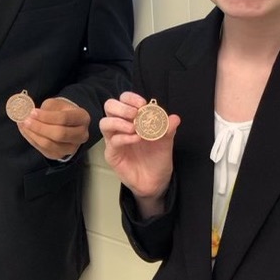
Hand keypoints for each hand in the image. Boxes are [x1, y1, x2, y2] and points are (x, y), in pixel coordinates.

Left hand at [18, 97, 90, 159]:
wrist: (68, 124)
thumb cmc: (62, 111)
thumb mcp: (57, 104)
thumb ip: (46, 108)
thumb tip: (30, 114)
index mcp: (82, 118)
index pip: (64, 118)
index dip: (46, 116)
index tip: (32, 112)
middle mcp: (81, 135)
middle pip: (59, 134)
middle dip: (39, 127)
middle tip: (26, 120)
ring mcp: (71, 148)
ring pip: (50, 144)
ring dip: (33, 135)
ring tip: (23, 124)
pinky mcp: (60, 155)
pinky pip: (43, 149)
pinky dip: (32, 140)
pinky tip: (25, 131)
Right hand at [100, 91, 179, 216]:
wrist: (156, 181)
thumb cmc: (157, 158)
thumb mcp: (166, 141)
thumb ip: (168, 129)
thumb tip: (174, 118)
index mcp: (132, 118)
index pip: (123, 100)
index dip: (130, 98)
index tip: (142, 103)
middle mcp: (120, 126)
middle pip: (109, 107)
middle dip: (121, 107)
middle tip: (135, 113)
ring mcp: (114, 140)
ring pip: (105, 123)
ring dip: (119, 122)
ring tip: (134, 128)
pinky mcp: (112, 154)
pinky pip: (112, 142)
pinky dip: (124, 138)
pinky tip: (135, 139)